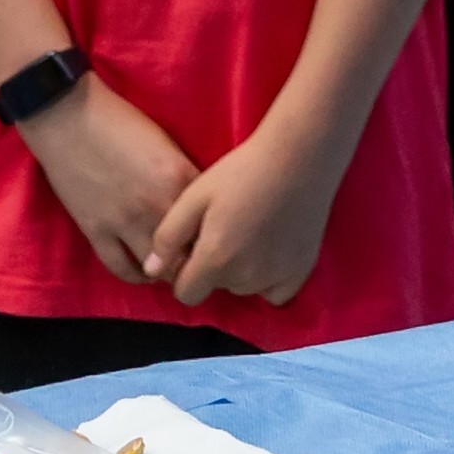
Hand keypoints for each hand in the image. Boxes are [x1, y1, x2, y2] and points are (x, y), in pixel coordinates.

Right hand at [19, 74, 196, 287]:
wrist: (65, 113)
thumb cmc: (118, 120)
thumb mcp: (165, 142)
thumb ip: (184, 176)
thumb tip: (199, 207)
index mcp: (180, 178)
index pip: (212, 222)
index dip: (217, 232)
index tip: (217, 237)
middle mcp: (157, 205)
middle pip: (191, 252)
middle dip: (197, 258)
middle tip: (199, 258)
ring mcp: (125, 222)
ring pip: (159, 268)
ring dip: (169, 271)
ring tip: (173, 267)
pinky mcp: (96, 231)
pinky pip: (122, 268)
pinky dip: (137, 275)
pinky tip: (144, 270)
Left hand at [149, 110, 348, 311]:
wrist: (296, 159)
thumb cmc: (240, 172)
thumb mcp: (194, 197)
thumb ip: (169, 237)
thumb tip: (152, 270)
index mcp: (216, 260)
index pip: (187, 294)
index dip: (183, 273)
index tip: (192, 248)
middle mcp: (247, 278)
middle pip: (217, 287)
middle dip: (213, 267)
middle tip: (223, 228)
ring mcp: (277, 277)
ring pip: (244, 288)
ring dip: (240, 271)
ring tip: (246, 231)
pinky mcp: (301, 271)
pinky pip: (275, 293)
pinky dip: (269, 279)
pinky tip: (268, 250)